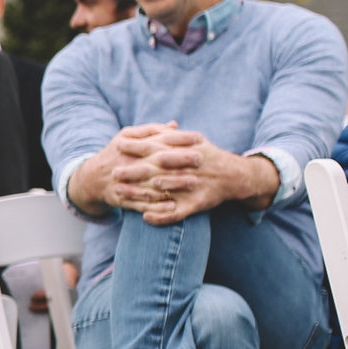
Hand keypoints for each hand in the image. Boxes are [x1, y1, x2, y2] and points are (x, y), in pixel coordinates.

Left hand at [91, 123, 275, 224]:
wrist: (235, 176)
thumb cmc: (208, 156)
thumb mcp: (193, 141)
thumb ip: (170, 136)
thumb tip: (146, 131)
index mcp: (186, 151)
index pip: (157, 146)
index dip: (136, 146)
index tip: (116, 145)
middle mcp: (188, 168)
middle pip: (155, 168)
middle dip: (132, 170)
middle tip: (112, 172)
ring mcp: (192, 186)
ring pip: (163, 190)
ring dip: (140, 193)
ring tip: (119, 194)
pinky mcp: (197, 203)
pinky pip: (177, 212)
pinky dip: (161, 216)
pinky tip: (145, 218)